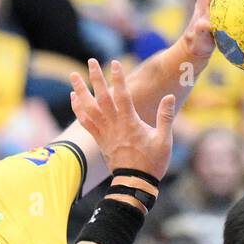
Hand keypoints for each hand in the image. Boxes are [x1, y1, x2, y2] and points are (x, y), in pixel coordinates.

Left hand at [70, 58, 174, 178]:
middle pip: (102, 97)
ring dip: (81, 90)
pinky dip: (78, 109)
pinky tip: (74, 97)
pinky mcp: (99, 139)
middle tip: (91, 61)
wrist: (135, 183)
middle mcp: (114, 125)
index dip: (118, 79)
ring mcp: (104, 132)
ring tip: (73, 75)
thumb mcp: (164, 140)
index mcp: (130, 123)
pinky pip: (85, 122)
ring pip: (88, 108)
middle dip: (96, 78)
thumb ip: (166, 117)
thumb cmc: (152, 162)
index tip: (115, 63)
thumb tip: (169, 96)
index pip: (122, 95)